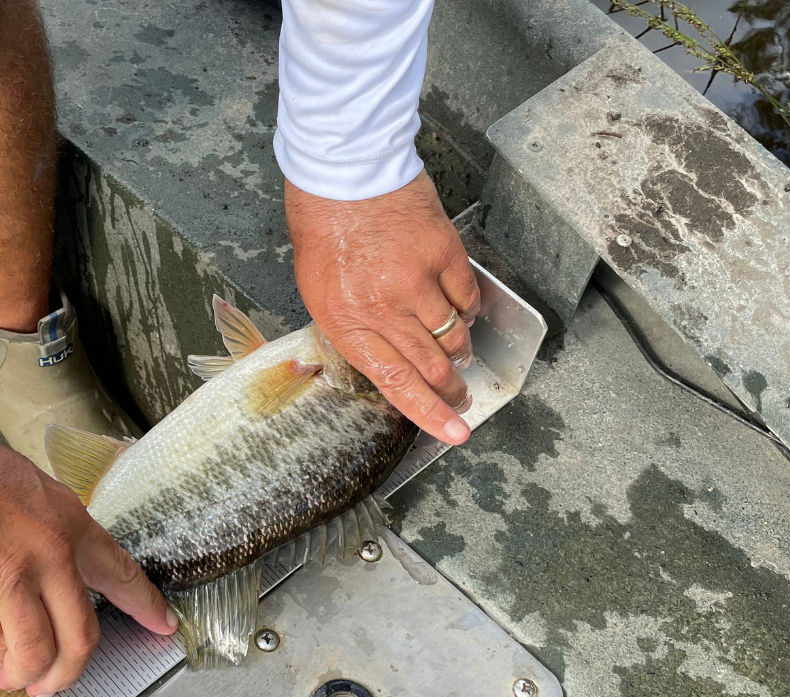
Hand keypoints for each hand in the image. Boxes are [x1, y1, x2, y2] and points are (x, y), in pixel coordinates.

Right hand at [0, 416, 175, 696]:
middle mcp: (48, 553)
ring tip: (20, 680)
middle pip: (83, 633)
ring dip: (33, 676)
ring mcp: (9, 581)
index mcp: (65, 519)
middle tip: (61, 680)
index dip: (145, 604)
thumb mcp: (19, 488)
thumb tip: (42, 579)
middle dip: (74, 668)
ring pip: (40, 652)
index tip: (162, 624)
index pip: (118, 572)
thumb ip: (39, 535)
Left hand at [286, 170, 481, 445]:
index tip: (453, 432)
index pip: (394, 383)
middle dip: (452, 392)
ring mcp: (416, 283)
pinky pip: (468, 299)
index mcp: (346, 323)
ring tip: (457, 352)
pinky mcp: (443, 255)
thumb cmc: (325, 227)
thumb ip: (354, 328)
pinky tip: (460, 307)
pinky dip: (468, 309)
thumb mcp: (321, 291)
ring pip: (455, 337)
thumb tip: (390, 358)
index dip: (428, 414)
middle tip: (462, 399)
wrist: (344, 170)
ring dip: (459, 351)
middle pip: (431, 368)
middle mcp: (382, 309)